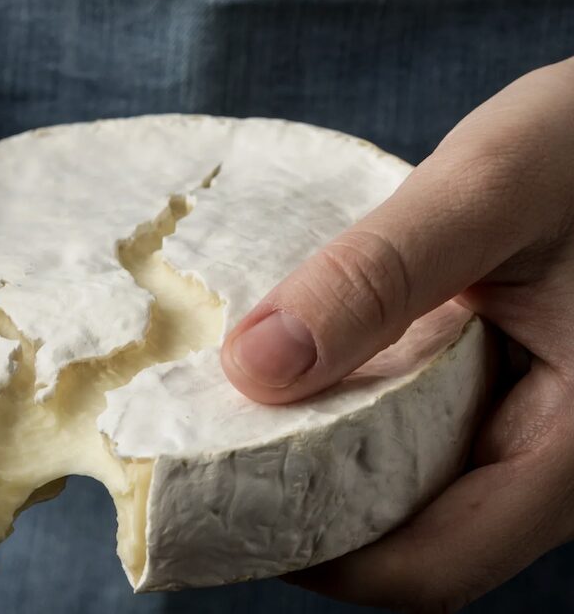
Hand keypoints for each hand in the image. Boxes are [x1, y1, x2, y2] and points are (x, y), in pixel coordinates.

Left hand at [221, 57, 573, 610]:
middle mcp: (559, 458)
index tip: (229, 507)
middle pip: (421, 541)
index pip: (438, 566)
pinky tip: (307, 379)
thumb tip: (253, 367)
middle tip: (218, 464)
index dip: (325, 560)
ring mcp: (535, 430)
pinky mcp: (509, 393)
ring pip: (421, 494)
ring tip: (249, 422)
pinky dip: (360, 423)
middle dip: (316, 516)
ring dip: (333, 469)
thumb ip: (376, 277)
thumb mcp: (487, 191)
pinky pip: (428, 438)